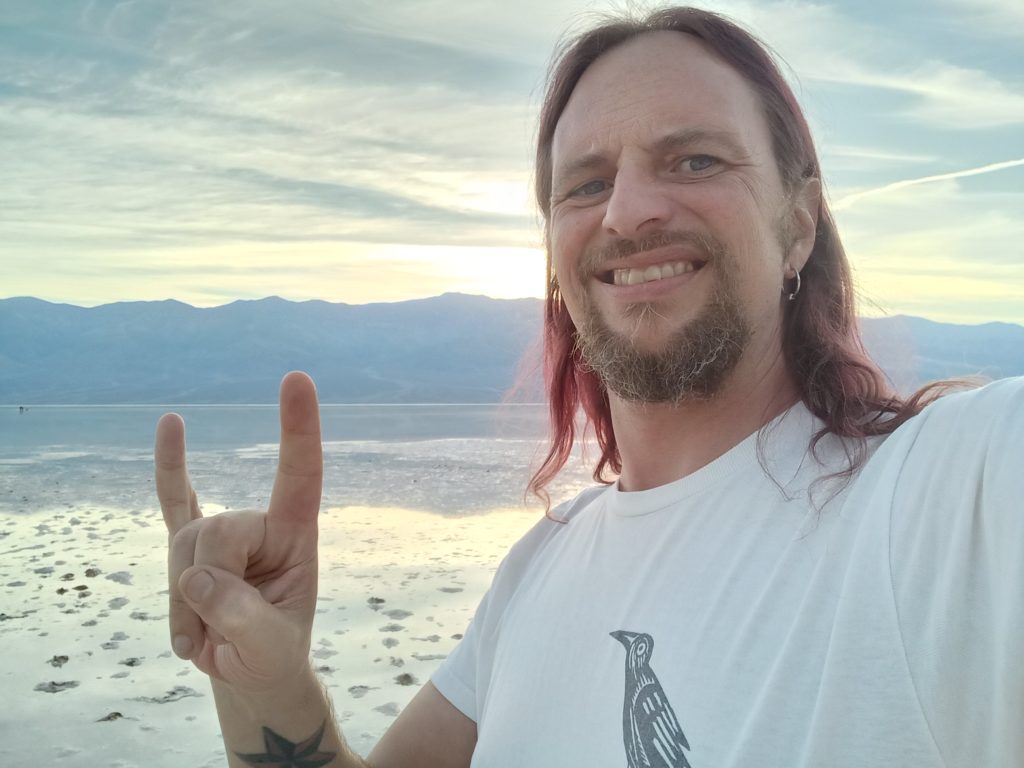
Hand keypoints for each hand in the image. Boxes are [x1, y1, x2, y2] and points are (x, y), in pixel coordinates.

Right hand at [155, 371, 323, 691]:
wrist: (251, 673)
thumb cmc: (272, 653)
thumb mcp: (268, 648)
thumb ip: (239, 615)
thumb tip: (195, 576)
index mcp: (297, 535)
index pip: (301, 474)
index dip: (299, 429)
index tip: (296, 379)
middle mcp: (262, 524)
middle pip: (217, 531)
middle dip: (207, 589)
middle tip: (220, 634)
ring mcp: (226, 532)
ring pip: (183, 545)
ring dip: (181, 603)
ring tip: (203, 637)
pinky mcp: (191, 544)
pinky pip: (174, 501)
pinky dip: (170, 467)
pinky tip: (171, 424)